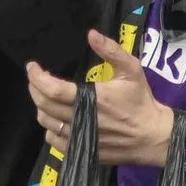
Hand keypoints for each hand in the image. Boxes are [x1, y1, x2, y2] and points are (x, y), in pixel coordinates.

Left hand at [26, 30, 175, 166]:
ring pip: (46, 123)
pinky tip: (56, 118)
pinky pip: (54, 141)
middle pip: (44, 105)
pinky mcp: (82, 150)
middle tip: (36, 78)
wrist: (152, 136)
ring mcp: (81, 137)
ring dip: (41, 107)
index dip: (37, 77)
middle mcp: (83, 119)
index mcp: (93, 99)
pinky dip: (50, 128)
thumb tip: (91, 34)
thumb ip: (111, 51)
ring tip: (46, 96)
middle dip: (34, 89)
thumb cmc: (141, 101)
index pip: (53, 89)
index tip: (32, 66)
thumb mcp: (132, 70)